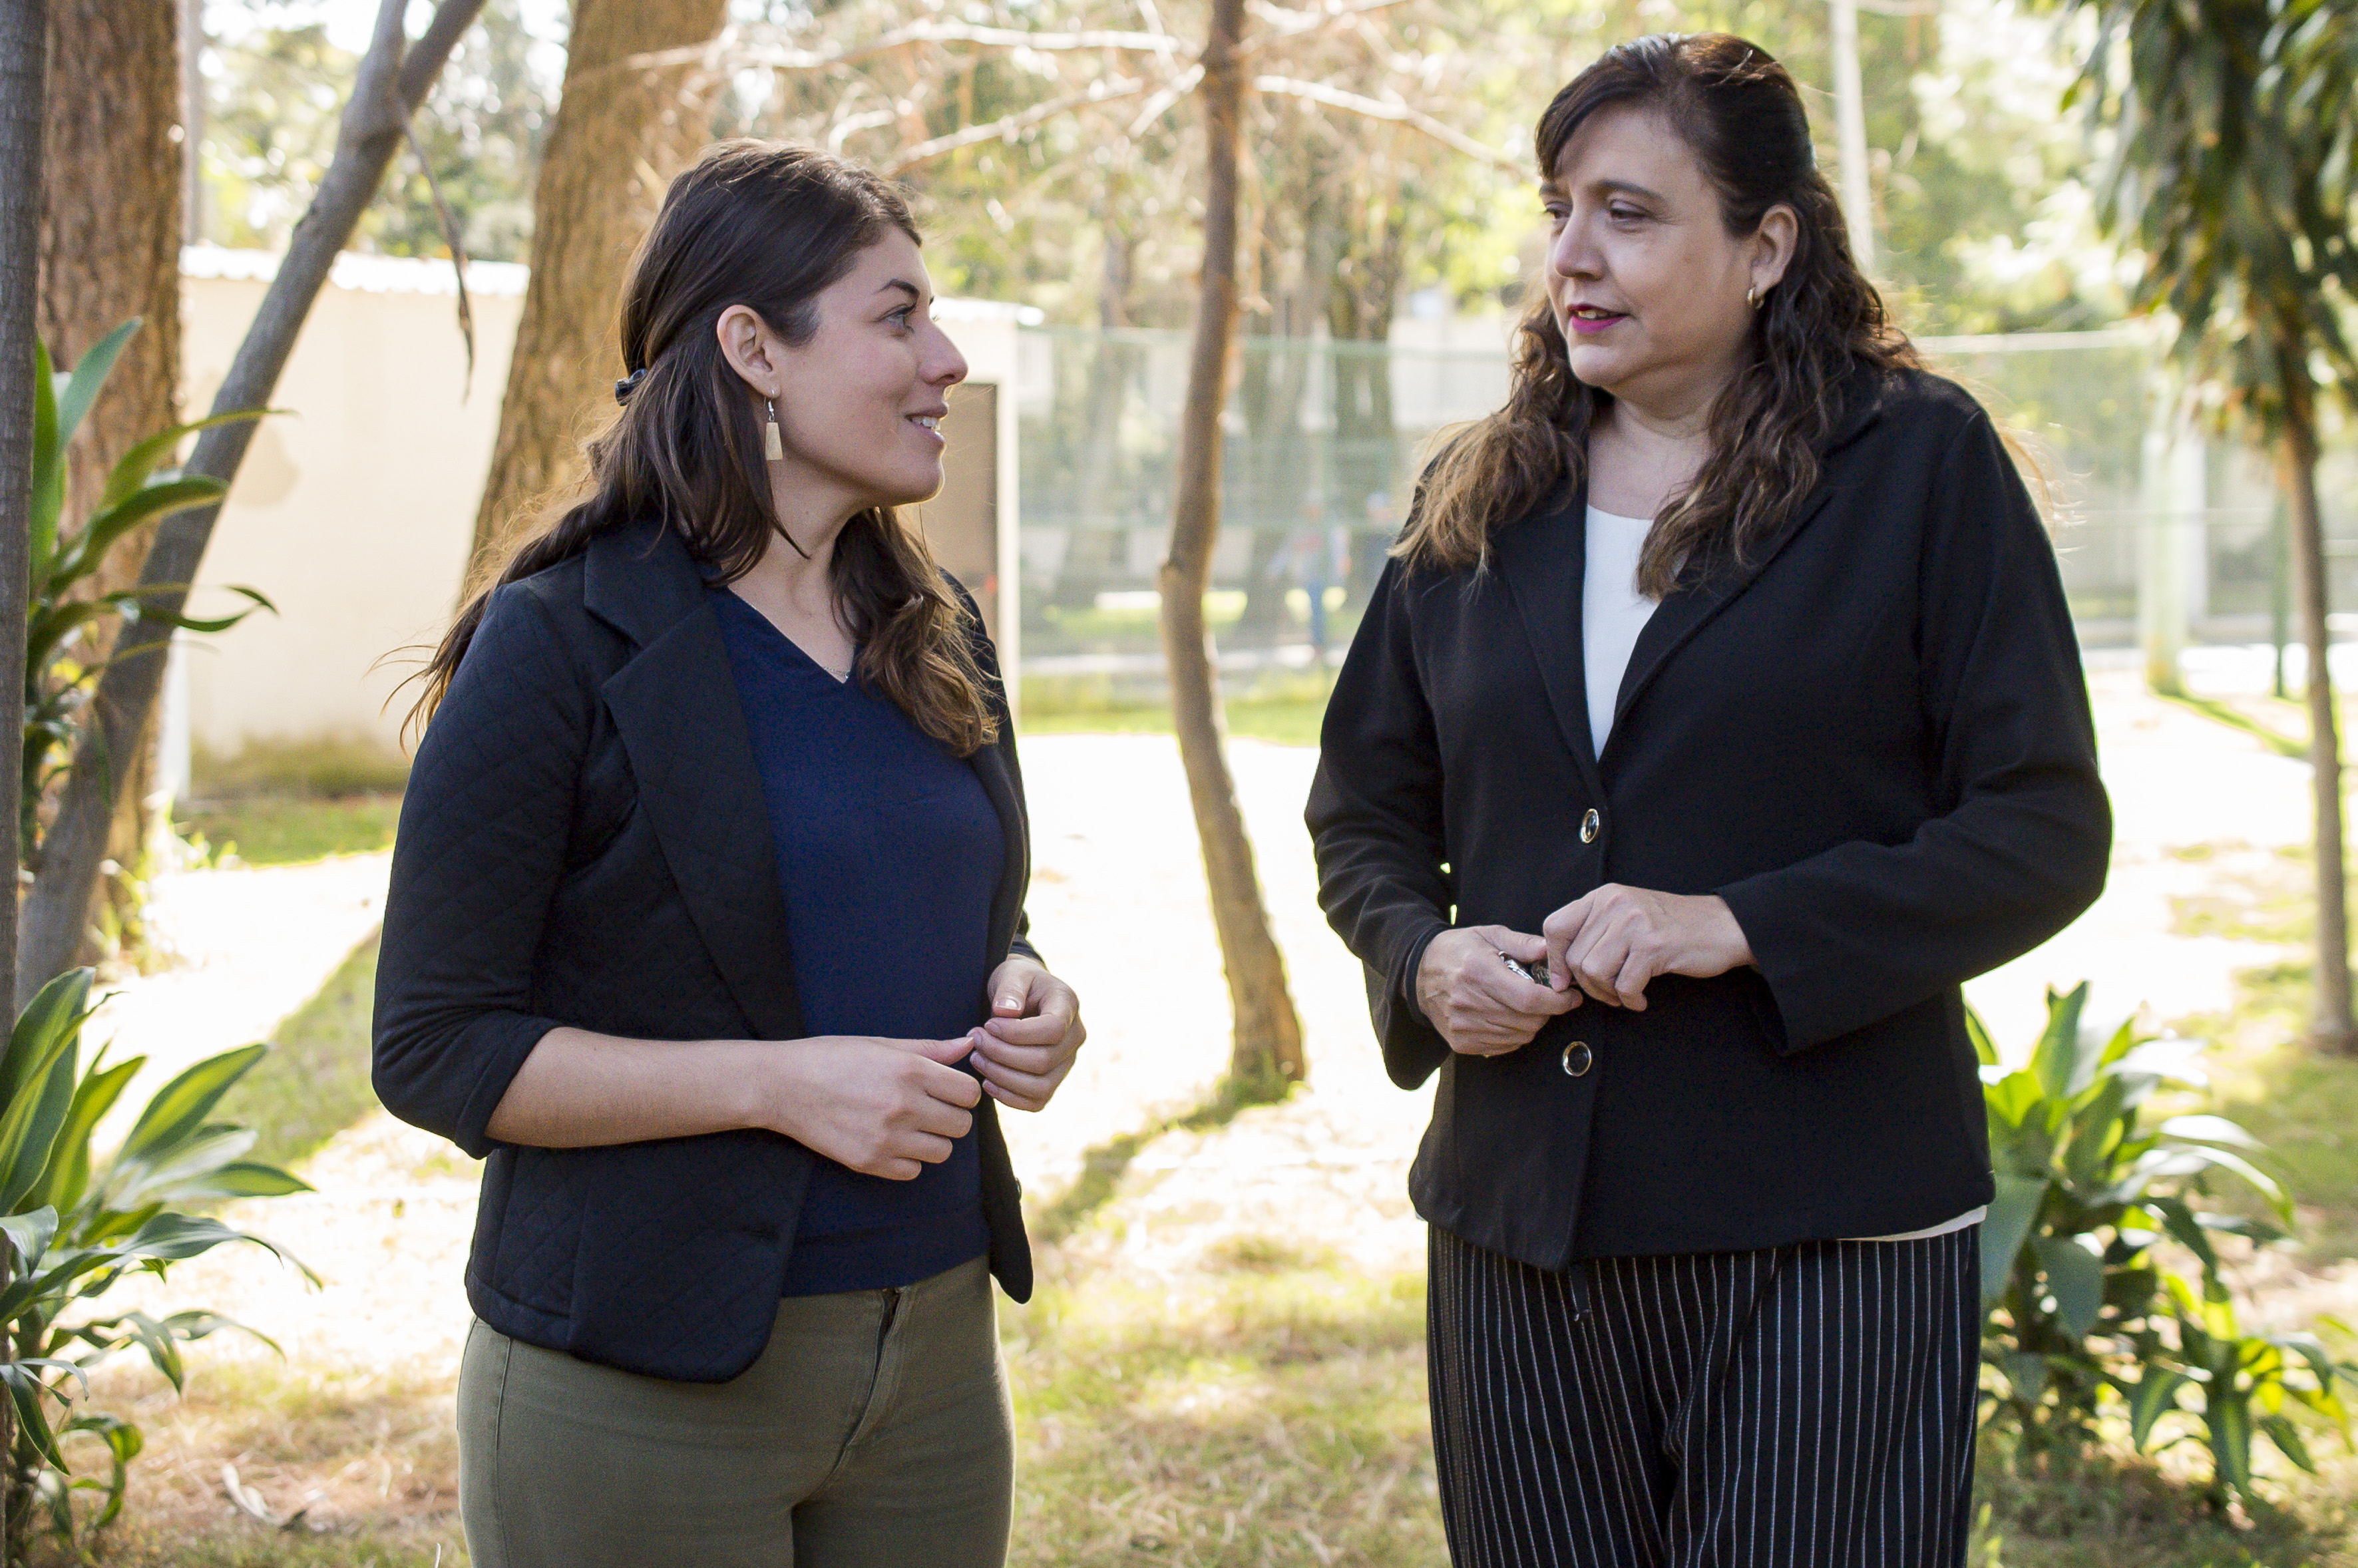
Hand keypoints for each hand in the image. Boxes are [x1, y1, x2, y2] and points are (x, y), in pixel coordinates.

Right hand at [764, 1035, 981, 1179]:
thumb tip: (969, 1043)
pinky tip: (891, 1142)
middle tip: (930, 1109)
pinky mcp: (868, 1161)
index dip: (962, 1092)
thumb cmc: (832, 1057)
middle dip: (951, 1117)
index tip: (948, 1091)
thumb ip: (930, 1048)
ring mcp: (886, 1138)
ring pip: (942, 1152)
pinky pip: (913, 1171)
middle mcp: (903, 1106)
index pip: (968, 1093)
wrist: (783, 1086)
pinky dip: (908, 1160)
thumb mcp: (882, 1044)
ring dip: (932, 1140)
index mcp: (910, 1070)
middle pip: (961, 1126)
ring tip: (910, 1126)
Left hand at [972, 957, 1085, 1111]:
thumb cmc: (1017, 983)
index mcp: (1068, 1005)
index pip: (1053, 1029)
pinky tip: (987, 1081)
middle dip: (1001, 1054)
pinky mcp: (1053, 1081)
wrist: (1022, 996)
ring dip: (1002, 1077)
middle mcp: (1075, 1037)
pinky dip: (1008, 1097)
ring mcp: (1066, 1063)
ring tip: (977, 1058)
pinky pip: (1036, 1102)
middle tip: (975, 1039)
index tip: (989, 1024)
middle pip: (1043, 1061)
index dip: (1017, 1033)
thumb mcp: (1012, 973)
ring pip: (1040, 1087)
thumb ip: (1010, 988)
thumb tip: (1005, 1012)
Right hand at [1415, 925, 1580, 1056]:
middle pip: (1528, 1021)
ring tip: (1523, 1005)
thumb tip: (1552, 951)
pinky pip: (1505, 1046)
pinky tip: (1508, 1017)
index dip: (1558, 1002)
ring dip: (1532, 1023)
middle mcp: (1469, 1002)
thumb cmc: (1458, 950)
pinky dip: (1515, 1034)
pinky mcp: (1461, 1042)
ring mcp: (1463, 1026)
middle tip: (1546, 998)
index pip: (1529, 998)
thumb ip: (1523, 943)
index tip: (1571, 997)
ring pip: (1520, 1036)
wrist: (1419, 974)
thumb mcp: (1489, 935)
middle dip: (1547, 1011)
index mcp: (1478, 972)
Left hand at [1541, 886, 1752, 1010]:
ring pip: (1594, 972)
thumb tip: (1559, 971)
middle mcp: (1614, 904)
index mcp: (1603, 896)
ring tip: (1624, 995)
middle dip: (1588, 985)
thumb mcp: (1626, 916)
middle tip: (1608, 992)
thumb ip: (1593, 933)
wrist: (1722, 926)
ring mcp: (1634, 923)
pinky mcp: (1653, 946)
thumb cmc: (1672, 926)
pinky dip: (1630, 999)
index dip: (1553, 959)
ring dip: (1607, 994)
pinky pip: (1624, 985)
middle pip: (1574, 957)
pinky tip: (1640, 999)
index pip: (1555, 927)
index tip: (1565, 980)